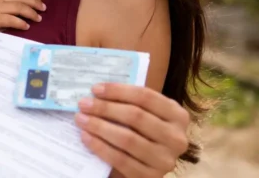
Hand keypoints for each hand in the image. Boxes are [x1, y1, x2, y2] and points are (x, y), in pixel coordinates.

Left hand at [75, 83, 190, 176]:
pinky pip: (121, 160)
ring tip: (81, 119)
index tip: (95, 89)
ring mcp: (165, 160)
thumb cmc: (144, 132)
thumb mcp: (147, 114)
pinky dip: (100, 147)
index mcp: (178, 115)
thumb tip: (96, 91)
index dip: (118, 91)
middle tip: (83, 104)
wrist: (149, 164)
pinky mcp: (151, 177)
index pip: (145, 96)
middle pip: (135, 116)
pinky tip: (86, 137)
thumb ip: (130, 102)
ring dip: (99, 127)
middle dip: (105, 108)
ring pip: (127, 139)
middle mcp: (177, 138)